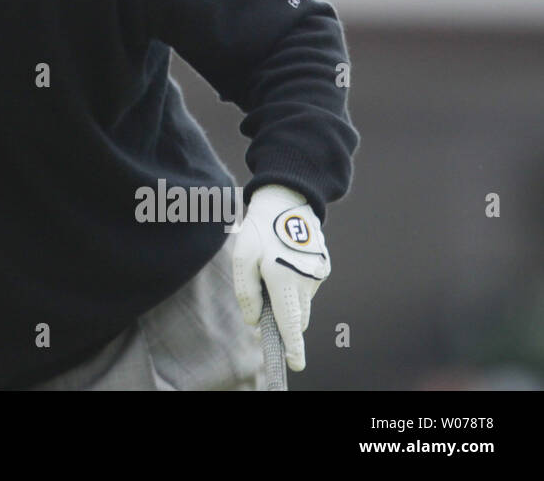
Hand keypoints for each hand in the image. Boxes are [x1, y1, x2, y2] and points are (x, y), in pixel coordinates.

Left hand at [232, 184, 329, 371]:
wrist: (288, 200)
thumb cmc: (260, 229)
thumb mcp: (242, 258)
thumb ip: (247, 293)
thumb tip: (254, 321)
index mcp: (286, 281)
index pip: (291, 323)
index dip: (293, 346)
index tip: (295, 364)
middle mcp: (307, 281)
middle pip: (297, 316)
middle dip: (283, 321)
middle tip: (264, 309)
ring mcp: (318, 274)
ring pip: (301, 301)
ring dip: (288, 299)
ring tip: (270, 270)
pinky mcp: (323, 266)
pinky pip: (306, 286)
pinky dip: (295, 284)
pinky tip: (283, 261)